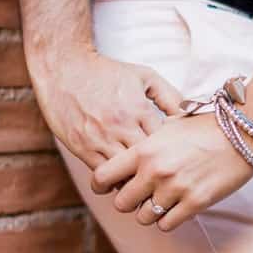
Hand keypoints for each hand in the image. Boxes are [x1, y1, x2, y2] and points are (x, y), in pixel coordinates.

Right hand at [27, 47, 184, 169]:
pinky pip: (103, 173)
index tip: (179, 159)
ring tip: (146, 184)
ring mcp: (100, 138)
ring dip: (136, 180)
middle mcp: (121, 126)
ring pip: (125, 172)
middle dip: (159, 172)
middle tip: (168, 179)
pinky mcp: (81, 146)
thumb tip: (188, 116)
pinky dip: (114, 180)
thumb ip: (170, 96)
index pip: (166, 143)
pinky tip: (122, 179)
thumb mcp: (145, 76)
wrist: (63, 67)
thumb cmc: (107, 72)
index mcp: (139, 110)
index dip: (174, 154)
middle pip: (148, 162)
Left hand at [92, 113, 252, 231]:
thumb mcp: (169, 127)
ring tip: (163, 201)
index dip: (101, 185)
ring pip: (143, 218)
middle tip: (141, 195)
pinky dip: (169, 219)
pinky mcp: (196, 202)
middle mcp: (156, 171)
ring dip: (150, 212)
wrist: (243, 132)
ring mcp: (176, 189)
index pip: (102, 177)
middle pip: (121, 203)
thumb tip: (129, 157)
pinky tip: (177, 207)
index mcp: (144, 150)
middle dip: (129, 201)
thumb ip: (146, 144)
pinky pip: (166, 224)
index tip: (109, 187)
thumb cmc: (207, 126)